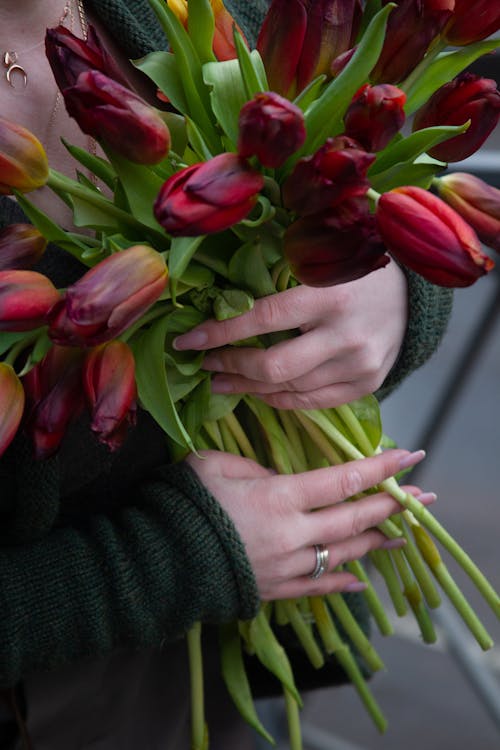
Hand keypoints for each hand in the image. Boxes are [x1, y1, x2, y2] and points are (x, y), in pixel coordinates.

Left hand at [174, 261, 407, 408]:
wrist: (411, 294)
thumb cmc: (354, 270)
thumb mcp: (319, 259)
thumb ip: (276, 277)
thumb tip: (219, 302)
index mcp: (332, 295)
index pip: (265, 319)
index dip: (221, 333)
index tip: (187, 341)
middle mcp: (347, 336)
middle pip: (274, 367)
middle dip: (230, 368)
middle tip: (203, 365)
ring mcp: (360, 366)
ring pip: (289, 389)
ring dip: (247, 387)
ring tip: (221, 381)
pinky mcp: (367, 385)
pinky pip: (311, 402)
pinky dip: (279, 399)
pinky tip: (256, 392)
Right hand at [185, 447, 432, 600]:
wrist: (158, 562)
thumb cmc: (184, 504)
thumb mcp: (216, 465)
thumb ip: (256, 467)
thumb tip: (278, 479)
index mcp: (279, 497)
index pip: (343, 480)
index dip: (380, 467)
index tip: (409, 457)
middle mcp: (293, 534)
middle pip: (354, 519)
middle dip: (392, 505)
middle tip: (422, 497)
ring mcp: (287, 567)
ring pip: (344, 555)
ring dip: (376, 542)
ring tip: (402, 534)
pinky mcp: (275, 589)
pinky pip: (318, 588)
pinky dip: (343, 583)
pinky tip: (361, 580)